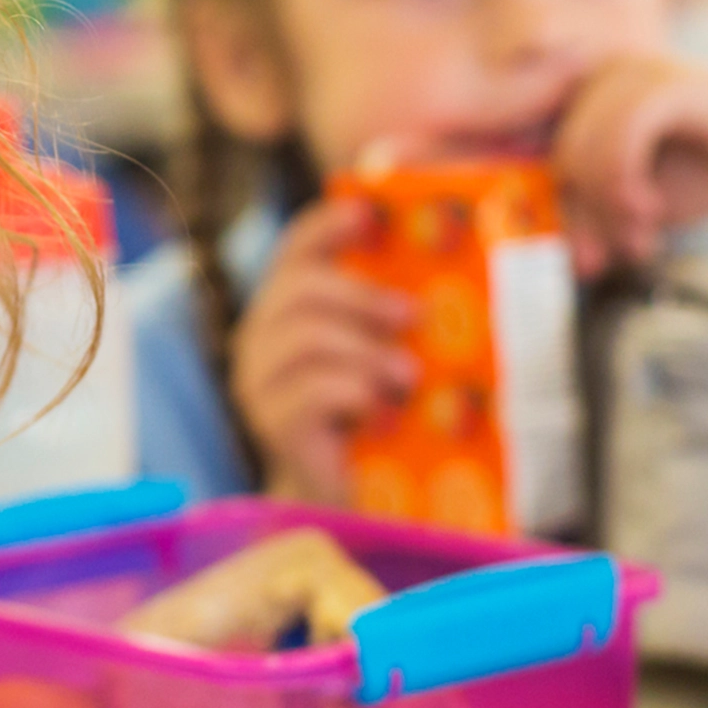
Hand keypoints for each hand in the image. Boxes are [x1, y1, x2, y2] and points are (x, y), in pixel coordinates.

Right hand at [229, 195, 416, 505]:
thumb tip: (447, 284)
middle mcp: (262, 339)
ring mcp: (260, 382)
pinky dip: (354, 390)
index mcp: (289, 310)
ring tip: (407, 373)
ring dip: (366, 349)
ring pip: (305, 335)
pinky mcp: (272, 423)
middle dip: (361, 293)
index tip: (368, 212)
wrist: (350, 495)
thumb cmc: (378, 417)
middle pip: (299, 286)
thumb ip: (398, 319)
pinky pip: (311, 389)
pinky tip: (381, 407)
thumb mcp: (387, 354)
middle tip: (412, 313)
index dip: (328, 223)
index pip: (296, 248)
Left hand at [551, 56, 707, 274]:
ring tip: (643, 237)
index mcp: (584, 98)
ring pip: (582, 153)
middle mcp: (599, 76)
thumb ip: (599, 219)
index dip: (562, 215)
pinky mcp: (663, 82)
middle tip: (629, 252)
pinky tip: (649, 210)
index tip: (588, 263)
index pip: (546, 162)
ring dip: (608, 210)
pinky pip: (617, 140)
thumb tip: (570, 261)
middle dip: (590, 220)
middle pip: (560, 161)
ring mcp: (629, 73)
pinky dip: (623, 185)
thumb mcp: (640, 203)